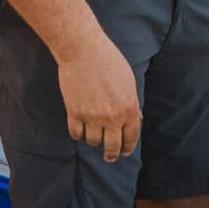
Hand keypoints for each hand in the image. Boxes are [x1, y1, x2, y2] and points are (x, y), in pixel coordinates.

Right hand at [57, 32, 142, 161]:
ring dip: (93, 141)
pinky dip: (78, 134)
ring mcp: (92, 116)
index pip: (131, 138)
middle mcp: (112, 116)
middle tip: (109, 157)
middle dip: (111, 155)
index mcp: (129, 108)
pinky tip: (80, 130)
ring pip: (92, 141)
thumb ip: (131, 103)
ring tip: (93, 136)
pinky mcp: (74, 112)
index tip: (124, 152)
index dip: (127, 148)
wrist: (84, 51)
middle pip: (112, 147)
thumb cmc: (109, 62)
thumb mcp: (128, 82)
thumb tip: (134, 120)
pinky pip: (76, 133)